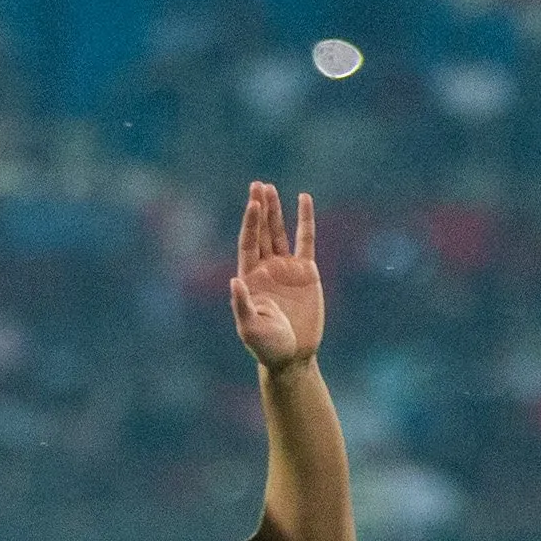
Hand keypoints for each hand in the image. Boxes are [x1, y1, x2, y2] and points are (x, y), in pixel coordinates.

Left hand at [226, 181, 325, 365]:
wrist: (293, 356)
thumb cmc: (267, 346)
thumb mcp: (250, 328)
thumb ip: (242, 305)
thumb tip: (234, 281)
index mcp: (249, 278)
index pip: (248, 244)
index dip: (250, 223)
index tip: (252, 203)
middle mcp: (265, 268)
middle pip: (261, 232)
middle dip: (259, 209)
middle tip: (258, 185)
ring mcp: (286, 268)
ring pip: (279, 232)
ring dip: (275, 211)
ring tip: (270, 188)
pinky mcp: (306, 272)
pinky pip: (305, 240)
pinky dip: (305, 220)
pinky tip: (303, 199)